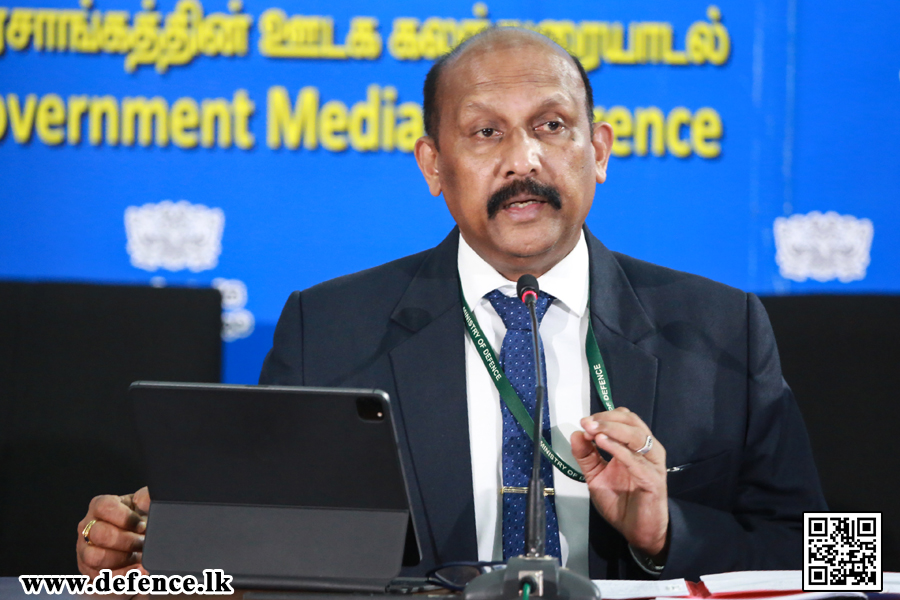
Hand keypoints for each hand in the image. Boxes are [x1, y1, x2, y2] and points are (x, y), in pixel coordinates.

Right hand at [77, 487, 150, 577]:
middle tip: (142, 543)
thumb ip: (147, 497)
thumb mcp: (145, 505)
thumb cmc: (139, 520)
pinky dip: (123, 576)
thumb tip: (146, 500)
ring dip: (122, 560)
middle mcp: (87, 527)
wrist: (138, 542)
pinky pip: (100, 577)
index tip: (142, 526)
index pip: (104, 508)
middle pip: (100, 534)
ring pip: (95, 557)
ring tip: (141, 557)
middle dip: (126, 541)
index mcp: (99, 506)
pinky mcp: (88, 570)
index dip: (125, 518)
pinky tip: (139, 572)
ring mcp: (84, 549)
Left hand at [570, 407, 668, 558]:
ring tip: (593, 430)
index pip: (624, 419)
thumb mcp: (596, 476)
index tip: (584, 422)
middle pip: (632, 422)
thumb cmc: (621, 503)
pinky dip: (619, 450)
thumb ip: (586, 456)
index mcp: (634, 447)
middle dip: (608, 419)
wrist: (637, 531)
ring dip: (613, 429)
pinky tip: (603, 442)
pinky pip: (636, 461)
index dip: (604, 417)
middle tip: (587, 422)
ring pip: (637, 436)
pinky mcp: (652, 480)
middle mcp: (646, 451)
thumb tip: (576, 434)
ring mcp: (652, 464)